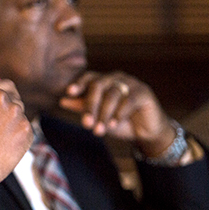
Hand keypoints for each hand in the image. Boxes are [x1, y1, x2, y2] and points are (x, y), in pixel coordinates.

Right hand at [0, 79, 31, 209]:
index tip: (7, 103)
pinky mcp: (27, 128)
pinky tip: (6, 149)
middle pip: (16, 98)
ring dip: (15, 126)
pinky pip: (26, 130)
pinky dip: (20, 139)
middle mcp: (0, 97)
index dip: (7, 95)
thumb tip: (2, 96)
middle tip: (1, 129)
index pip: (6, 84)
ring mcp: (15, 112)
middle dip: (12, 111)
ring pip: (21, 116)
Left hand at [59, 71, 176, 157]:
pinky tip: (114, 124)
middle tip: (86, 124)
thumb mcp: (99, 116)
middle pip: (98, 86)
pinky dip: (119, 113)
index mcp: (104, 82)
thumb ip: (82, 107)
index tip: (69, 92)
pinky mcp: (144, 92)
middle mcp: (116, 79)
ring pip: (113, 94)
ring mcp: (131, 83)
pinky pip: (129, 100)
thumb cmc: (119, 121)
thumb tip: (63, 101)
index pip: (89, 78)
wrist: (145, 132)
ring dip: (104, 114)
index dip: (79, 84)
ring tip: (99, 131)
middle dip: (90, 105)